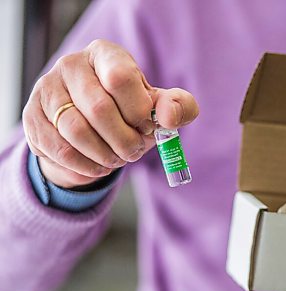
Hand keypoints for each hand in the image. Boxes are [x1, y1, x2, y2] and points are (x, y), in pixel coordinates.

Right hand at [22, 39, 198, 187]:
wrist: (93, 127)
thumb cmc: (131, 112)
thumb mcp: (159, 107)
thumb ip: (178, 106)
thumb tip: (169, 116)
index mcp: (106, 54)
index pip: (120, 78)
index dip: (139, 110)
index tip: (148, 126)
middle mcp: (71, 65)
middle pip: (99, 109)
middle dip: (124, 140)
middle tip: (134, 151)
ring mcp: (47, 90)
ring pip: (76, 131)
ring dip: (104, 155)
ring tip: (117, 158)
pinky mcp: (33, 117)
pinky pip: (59, 150)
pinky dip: (85, 166)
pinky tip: (98, 165)